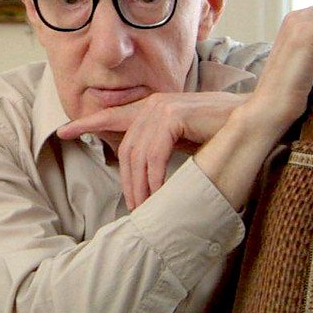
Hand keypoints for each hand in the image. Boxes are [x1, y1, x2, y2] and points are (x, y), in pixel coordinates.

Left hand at [57, 92, 245, 209]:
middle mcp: (152, 104)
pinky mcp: (173, 116)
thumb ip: (158, 147)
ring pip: (137, 156)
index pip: (111, 117)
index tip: (62, 131)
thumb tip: (140, 173)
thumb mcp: (181, 140)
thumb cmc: (218, 133)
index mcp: (151, 108)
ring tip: (147, 207)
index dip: (86, 123)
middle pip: (125, 150)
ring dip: (141, 186)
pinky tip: (158, 194)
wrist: (250, 119)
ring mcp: (161, 107)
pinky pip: (154, 156)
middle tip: (134, 208)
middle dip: (127, 183)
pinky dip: (154, 178)